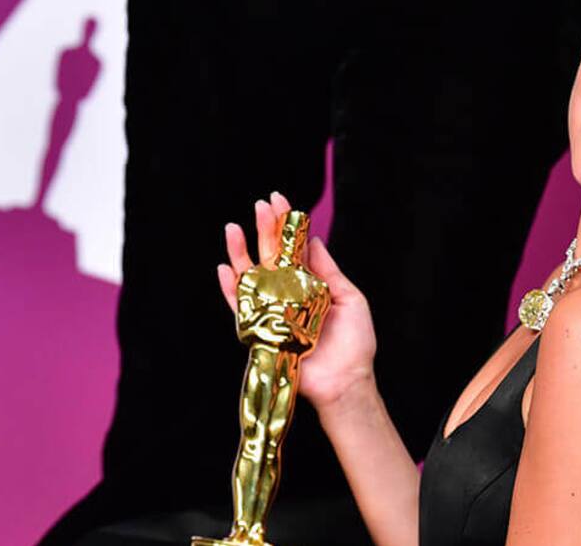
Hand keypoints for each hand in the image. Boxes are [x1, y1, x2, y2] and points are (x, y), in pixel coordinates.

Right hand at [218, 191, 378, 410]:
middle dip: (263, 229)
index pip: (293, 248)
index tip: (278, 200)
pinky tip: (225, 268)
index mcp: (310, 284)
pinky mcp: (261, 331)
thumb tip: (313, 239)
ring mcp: (273, 311)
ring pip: (251, 276)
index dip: (285, 224)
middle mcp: (288, 294)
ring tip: (233, 228)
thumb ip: (327, 270)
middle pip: (270, 256)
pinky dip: (232, 289)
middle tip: (259, 205)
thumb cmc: (354, 343)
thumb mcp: (349, 298)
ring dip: (241, 252)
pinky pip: (241, 308)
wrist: (346, 380)